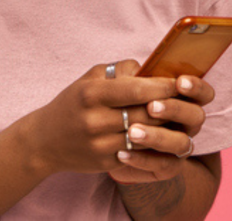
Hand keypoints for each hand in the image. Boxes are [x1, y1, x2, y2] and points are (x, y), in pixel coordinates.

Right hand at [19, 60, 178, 176]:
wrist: (45, 140)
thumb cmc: (73, 103)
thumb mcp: (89, 79)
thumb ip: (119, 70)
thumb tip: (148, 68)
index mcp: (92, 93)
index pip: (137, 89)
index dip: (163, 87)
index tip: (180, 83)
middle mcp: (95, 119)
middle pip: (145, 114)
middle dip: (170, 108)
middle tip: (187, 102)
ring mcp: (99, 144)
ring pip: (145, 136)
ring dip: (165, 128)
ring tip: (178, 119)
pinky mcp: (104, 162)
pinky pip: (137, 153)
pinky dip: (152, 145)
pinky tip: (163, 137)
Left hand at [108, 71, 214, 184]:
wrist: (108, 139)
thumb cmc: (118, 104)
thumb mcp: (119, 85)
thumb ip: (127, 75)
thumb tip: (133, 70)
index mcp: (183, 99)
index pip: (202, 93)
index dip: (196, 87)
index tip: (179, 82)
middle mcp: (187, 123)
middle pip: (196, 116)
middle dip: (175, 109)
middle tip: (151, 107)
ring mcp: (179, 146)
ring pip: (182, 143)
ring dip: (158, 136)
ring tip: (132, 132)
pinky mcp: (167, 167)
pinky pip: (164, 166)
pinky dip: (142, 160)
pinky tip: (122, 153)